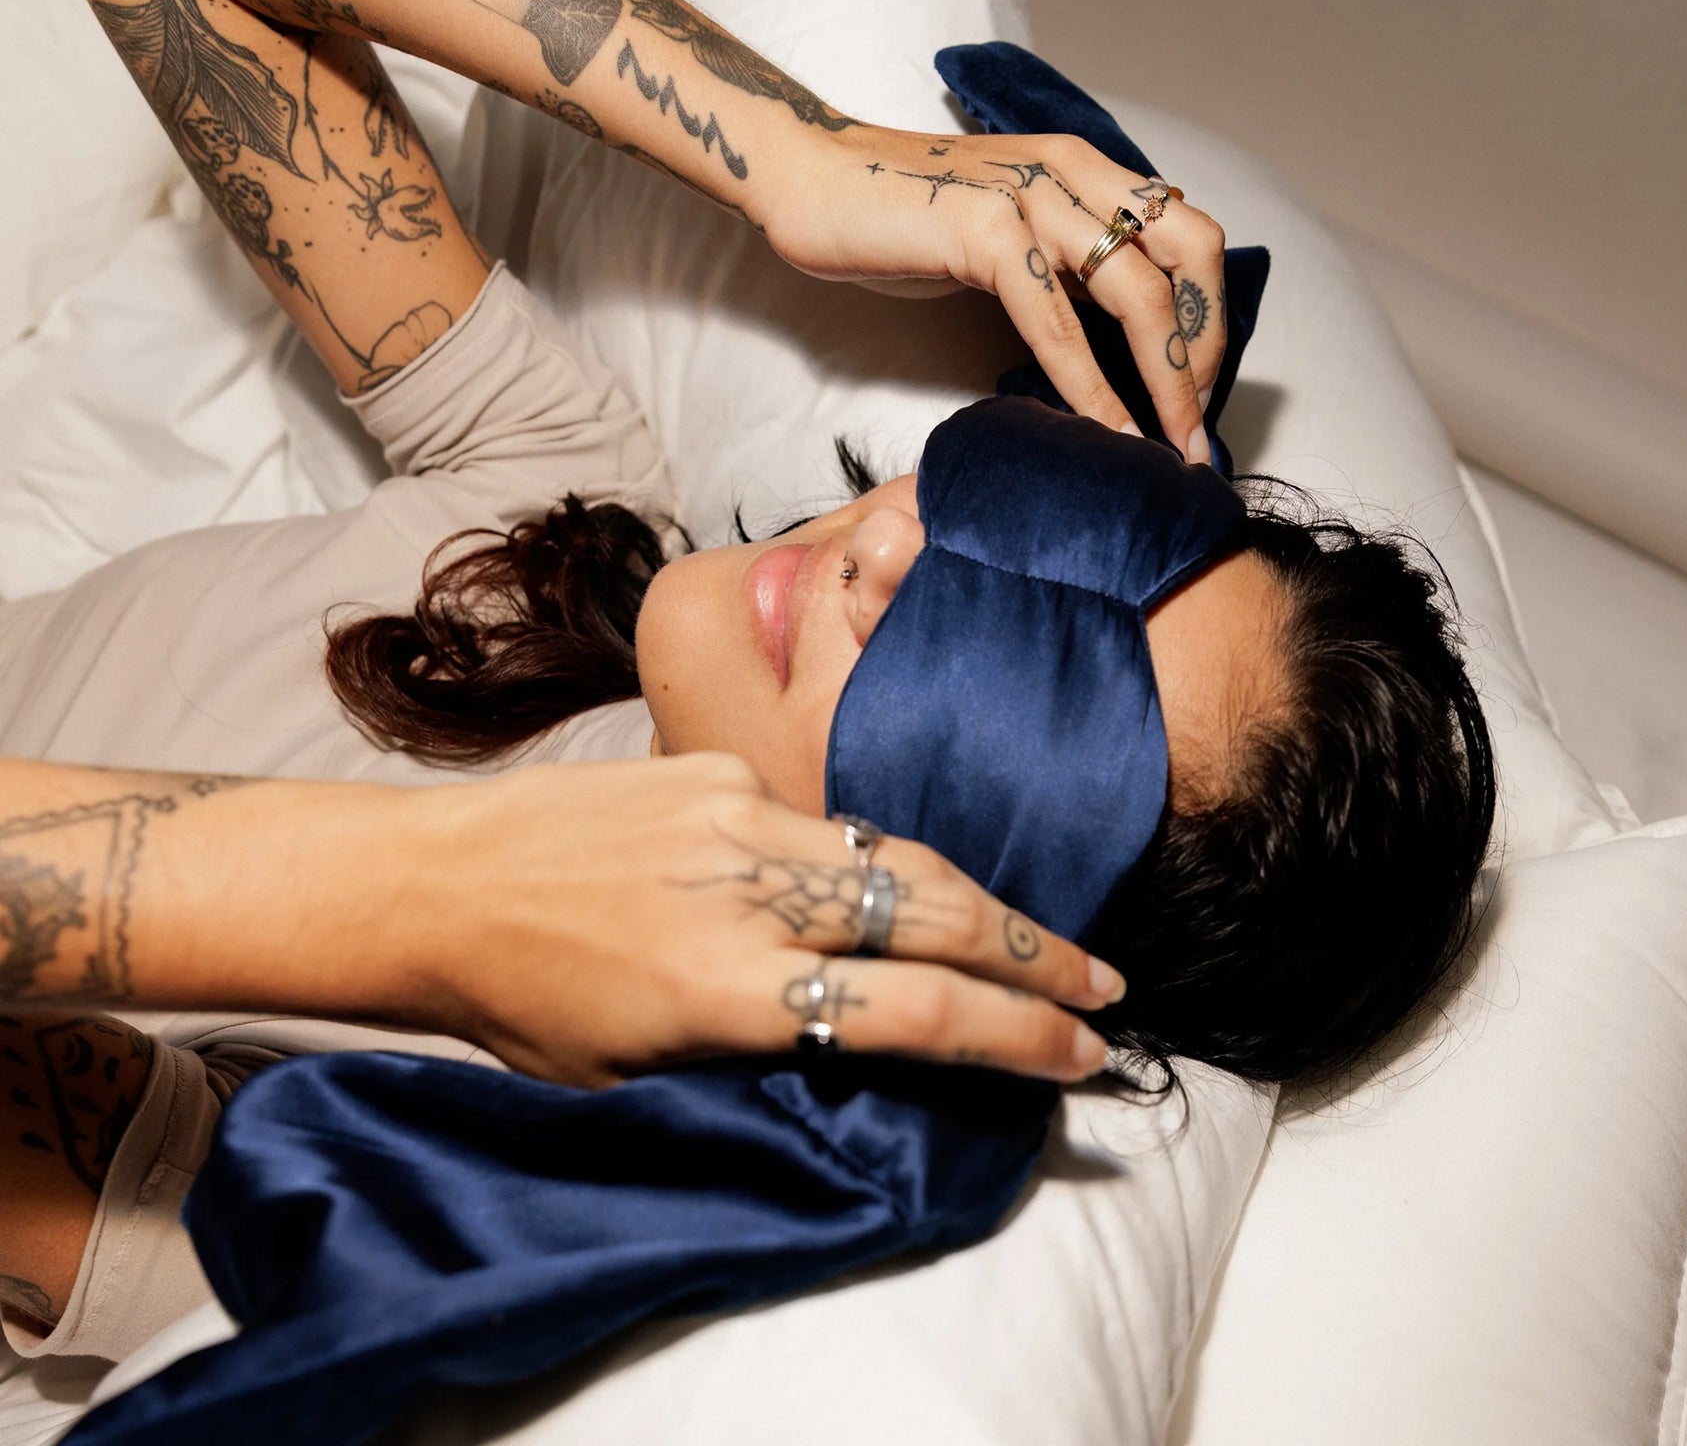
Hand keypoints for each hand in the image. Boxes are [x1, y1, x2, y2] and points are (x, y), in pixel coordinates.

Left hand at [397, 754, 1122, 1088]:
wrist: (430, 881)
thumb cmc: (521, 1002)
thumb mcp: (642, 1072)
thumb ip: (761, 1050)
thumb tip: (870, 1034)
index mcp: (725, 991)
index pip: (911, 1014)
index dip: (1012, 1037)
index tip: (1080, 1054)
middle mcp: (747, 890)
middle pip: (931, 913)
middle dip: (1032, 954)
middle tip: (1101, 985)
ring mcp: (736, 812)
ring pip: (897, 850)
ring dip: (976, 899)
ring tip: (1031, 936)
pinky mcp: (717, 768)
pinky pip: (822, 816)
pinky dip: (868, 858)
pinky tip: (880, 884)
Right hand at [772, 125, 1228, 460]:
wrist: (811, 177)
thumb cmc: (902, 216)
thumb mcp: (1008, 226)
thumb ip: (1064, 258)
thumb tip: (1118, 325)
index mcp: (1086, 168)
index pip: (1189, 235)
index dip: (1210, 315)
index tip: (1199, 388)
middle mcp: (1074, 172)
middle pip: (1192, 254)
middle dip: (1206, 347)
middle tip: (1195, 422)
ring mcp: (1032, 197)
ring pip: (1138, 293)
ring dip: (1167, 379)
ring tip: (1169, 446)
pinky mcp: (987, 232)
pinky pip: (1057, 322)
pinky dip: (1090, 386)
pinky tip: (1104, 430)